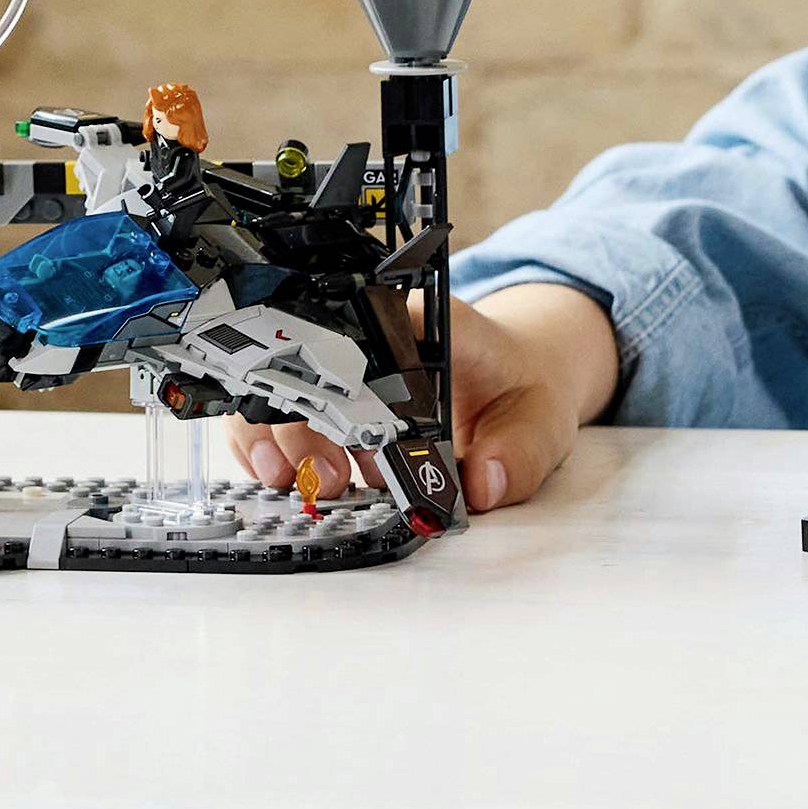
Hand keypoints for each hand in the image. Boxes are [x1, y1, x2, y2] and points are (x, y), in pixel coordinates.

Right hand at [226, 283, 618, 512]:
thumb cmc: (520, 388)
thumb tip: (484, 483)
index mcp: (426, 325)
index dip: (344, 369)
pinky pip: (275, 415)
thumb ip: (520, 450)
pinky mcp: (326, 401)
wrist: (513, 380)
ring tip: (300, 481)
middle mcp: (372, 339)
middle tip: (332, 477)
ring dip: (278, 436)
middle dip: (307, 421)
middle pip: (308, 360)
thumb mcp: (541, 415)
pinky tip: (278, 478)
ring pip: (279, 385)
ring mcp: (342, 369)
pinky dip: (266, 448)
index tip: (345, 417)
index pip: (368, 325)